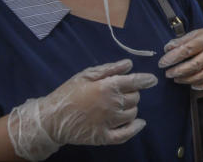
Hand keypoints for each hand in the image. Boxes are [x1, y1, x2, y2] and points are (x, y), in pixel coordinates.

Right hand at [8, 59, 157, 159]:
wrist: (50, 119)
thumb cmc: (67, 93)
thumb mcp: (86, 75)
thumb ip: (109, 69)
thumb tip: (129, 64)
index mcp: (107, 87)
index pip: (135, 82)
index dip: (146, 80)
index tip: (152, 80)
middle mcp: (111, 105)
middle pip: (135, 98)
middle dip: (132, 93)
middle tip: (121, 93)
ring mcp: (108, 122)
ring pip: (132, 113)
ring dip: (131, 108)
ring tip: (120, 106)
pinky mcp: (103, 137)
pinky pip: (125, 134)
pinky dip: (135, 128)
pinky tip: (139, 123)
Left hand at [159, 27, 202, 90]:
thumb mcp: (195, 34)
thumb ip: (181, 41)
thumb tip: (167, 49)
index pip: (187, 49)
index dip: (173, 57)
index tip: (162, 63)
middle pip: (195, 65)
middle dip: (178, 71)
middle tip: (167, 73)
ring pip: (202, 76)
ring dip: (187, 80)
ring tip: (176, 79)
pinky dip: (201, 86)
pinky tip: (192, 85)